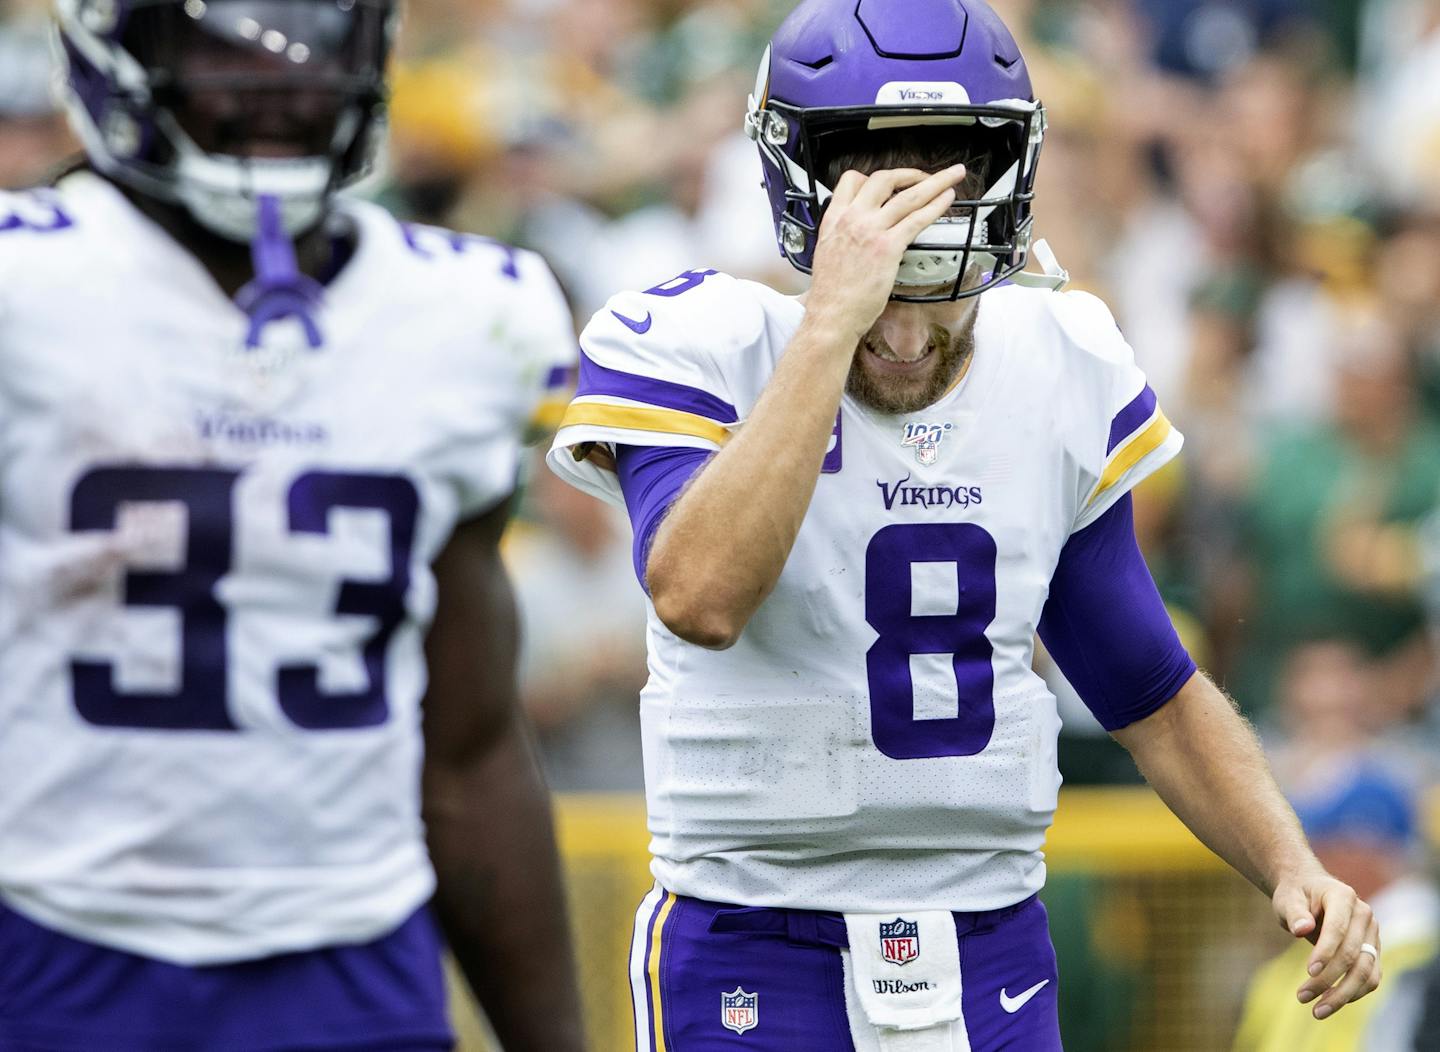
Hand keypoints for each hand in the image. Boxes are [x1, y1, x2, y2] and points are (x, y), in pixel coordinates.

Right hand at [803, 164, 964, 341]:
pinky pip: (917, 218)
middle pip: (883, 179)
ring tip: (951, 177)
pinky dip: (936, 205)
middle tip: (924, 176)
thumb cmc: (831, 294)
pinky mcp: (887, 247)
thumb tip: (859, 236)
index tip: (889, 181)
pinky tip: (947, 201)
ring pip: (908, 194)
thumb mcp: (828, 253)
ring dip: (935, 182)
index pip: (851, 181)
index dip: (873, 176)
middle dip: (909, 173)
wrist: (831, 315)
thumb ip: (844, 237)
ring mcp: (871, 231)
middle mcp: (852, 219)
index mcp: (834, 219)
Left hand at [1272, 869, 1380, 1019]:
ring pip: (1366, 971)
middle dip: (1328, 980)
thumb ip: (1294, 913)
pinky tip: (1330, 1003)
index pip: (1338, 929)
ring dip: (1343, 994)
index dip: (1325, 952)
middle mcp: (1364, 915)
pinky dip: (1354, 993)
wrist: (1310, 890)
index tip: (1308, 972)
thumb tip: (1301, 929)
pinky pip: (1371, 977)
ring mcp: (1372, 934)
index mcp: (1343, 896)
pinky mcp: (1373, 951)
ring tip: (1317, 1011)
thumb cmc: (1296, 895)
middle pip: (1352, 954)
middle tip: (1302, 997)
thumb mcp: (1288, 899)